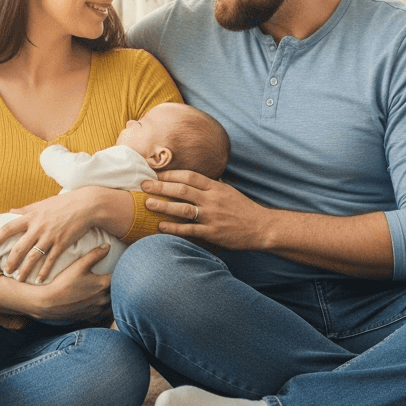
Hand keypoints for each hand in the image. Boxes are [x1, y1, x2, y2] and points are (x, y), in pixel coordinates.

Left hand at [0, 186, 108, 282]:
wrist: (86, 205)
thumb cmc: (63, 203)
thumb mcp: (41, 203)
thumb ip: (25, 209)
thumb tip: (10, 210)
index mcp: (31, 216)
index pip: (8, 228)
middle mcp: (38, 227)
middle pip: (19, 247)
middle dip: (10, 261)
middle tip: (5, 271)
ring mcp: (50, 236)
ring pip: (33, 257)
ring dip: (24, 270)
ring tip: (18, 279)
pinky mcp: (62, 243)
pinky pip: (50, 260)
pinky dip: (44, 271)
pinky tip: (39, 280)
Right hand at [0, 244, 111, 320]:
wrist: (48, 303)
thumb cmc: (63, 282)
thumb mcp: (78, 265)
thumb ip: (95, 255)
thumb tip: (108, 246)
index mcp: (103, 284)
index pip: (120, 276)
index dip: (121, 270)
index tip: (122, 266)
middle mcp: (103, 298)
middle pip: (117, 291)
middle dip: (117, 284)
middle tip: (114, 277)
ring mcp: (97, 309)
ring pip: (110, 303)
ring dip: (110, 297)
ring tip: (106, 290)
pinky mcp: (90, 316)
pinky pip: (101, 312)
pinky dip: (101, 306)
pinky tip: (95, 301)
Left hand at [140, 170, 271, 249]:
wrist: (262, 227)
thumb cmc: (244, 209)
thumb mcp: (229, 191)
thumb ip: (213, 184)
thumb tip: (200, 177)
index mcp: (216, 187)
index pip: (189, 176)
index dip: (171, 174)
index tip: (155, 173)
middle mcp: (212, 200)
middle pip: (182, 189)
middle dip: (160, 186)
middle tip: (143, 185)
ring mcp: (212, 216)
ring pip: (183, 208)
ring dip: (163, 205)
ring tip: (147, 203)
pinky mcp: (212, 233)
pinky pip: (189, 229)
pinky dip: (174, 228)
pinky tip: (160, 226)